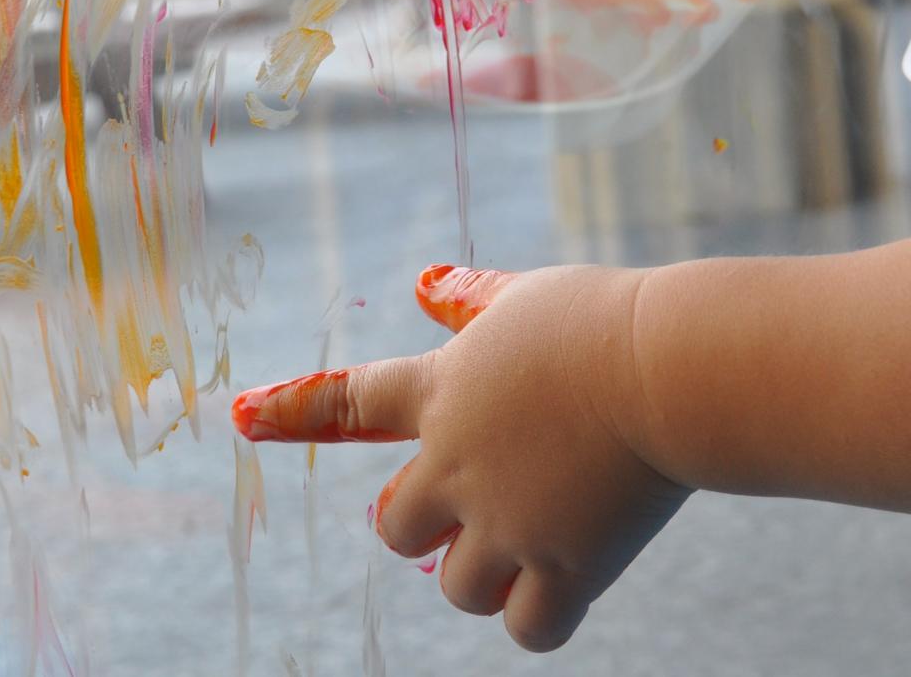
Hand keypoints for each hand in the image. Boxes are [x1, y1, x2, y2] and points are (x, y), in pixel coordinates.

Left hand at [233, 264, 691, 651]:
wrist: (669, 368)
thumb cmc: (605, 321)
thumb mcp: (527, 297)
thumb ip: (471, 298)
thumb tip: (423, 281)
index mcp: (441, 393)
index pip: (349, 403)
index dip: (291, 411)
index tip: (241, 417)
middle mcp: (457, 465)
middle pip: (395, 529)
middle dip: (425, 527)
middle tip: (477, 511)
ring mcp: (506, 522)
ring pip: (458, 587)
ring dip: (483, 575)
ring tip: (533, 546)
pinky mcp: (565, 566)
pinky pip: (527, 629)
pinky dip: (538, 618)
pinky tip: (565, 588)